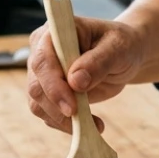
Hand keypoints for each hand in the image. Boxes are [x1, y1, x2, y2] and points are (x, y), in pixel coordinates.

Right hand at [26, 16, 145, 133]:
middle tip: (83, 121)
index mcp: (55, 32)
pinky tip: (89, 123)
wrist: (122, 56)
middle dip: (57, 107)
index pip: (43, 60)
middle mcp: (41, 51)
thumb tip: (76, 81)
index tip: (72, 106)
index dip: (54, 85)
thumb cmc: (121, 45)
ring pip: (38, 103)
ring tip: (94, 124)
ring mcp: (42, 73)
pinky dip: (65, 124)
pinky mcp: (48, 92)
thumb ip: (98, 61)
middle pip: (36, 85)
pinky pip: (48, 114)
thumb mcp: (118, 48)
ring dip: (62, 120)